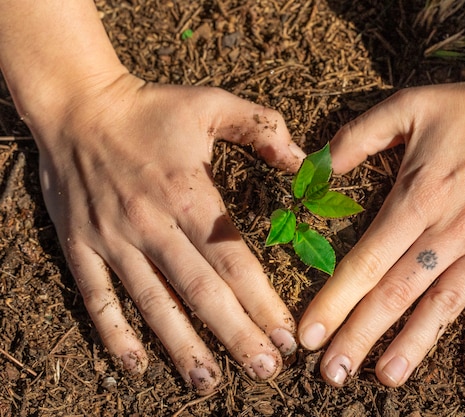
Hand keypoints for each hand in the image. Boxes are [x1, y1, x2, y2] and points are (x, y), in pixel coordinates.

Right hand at [35, 74, 304, 393]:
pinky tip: (136, 366)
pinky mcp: (82, 246)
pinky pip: (97, 298)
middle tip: (266, 370)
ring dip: (182, 347)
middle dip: (236, 335)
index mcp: (189, 194)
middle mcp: (152, 224)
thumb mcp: (211, 103)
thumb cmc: (150, 107)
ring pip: (153, 304)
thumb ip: (262, 128)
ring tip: (209, 383)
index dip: (262, 300)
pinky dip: (114, 334)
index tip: (287, 334)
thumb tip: (306, 161)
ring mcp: (114, 239)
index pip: (233, 259)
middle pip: (201, 292)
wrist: (76, 104)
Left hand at [298, 71, 464, 386]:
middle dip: (360, 336)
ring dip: (414, 344)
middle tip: (331, 375)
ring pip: (446, 304)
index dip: (334, 301)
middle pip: (397, 293)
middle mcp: (451, 230)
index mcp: (417, 199)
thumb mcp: (406, 107)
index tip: (309, 336)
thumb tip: (312, 170)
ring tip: (386, 377)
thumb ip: (355, 138)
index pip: (366, 261)